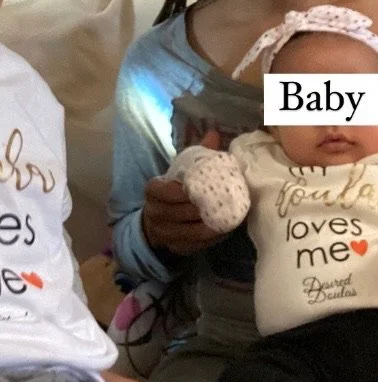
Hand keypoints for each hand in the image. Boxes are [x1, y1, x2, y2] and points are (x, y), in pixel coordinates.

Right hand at [142, 130, 224, 255]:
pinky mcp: (176, 248)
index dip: (183, 191)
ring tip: (229, 216)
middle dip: (202, 208)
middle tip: (223, 201)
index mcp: (153, 191)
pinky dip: (211, 239)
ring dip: (210, 225)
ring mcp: (164, 234)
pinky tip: (224, 230)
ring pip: (190, 232)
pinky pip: (195, 246)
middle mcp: (155, 213)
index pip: (165, 192)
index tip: (204, 186)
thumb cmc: (172, 191)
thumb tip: (215, 134)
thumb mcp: (179, 171)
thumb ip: (197, 154)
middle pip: (180, 213)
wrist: (156, 221)